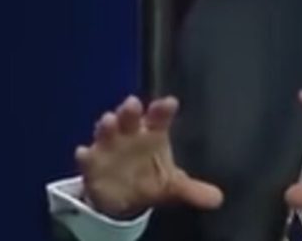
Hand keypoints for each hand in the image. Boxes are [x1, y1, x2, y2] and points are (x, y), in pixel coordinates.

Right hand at [75, 96, 222, 218]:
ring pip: (107, 131)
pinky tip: (84, 152)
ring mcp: (109, 146)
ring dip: (107, 126)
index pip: (160, 118)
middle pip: (130, 118)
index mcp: (153, 133)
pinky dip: (85, 154)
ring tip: (108, 120)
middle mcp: (130, 134)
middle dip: (130, 111)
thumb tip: (217, 199)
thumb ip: (193, 190)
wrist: (123, 196)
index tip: (169, 103)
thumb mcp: (173, 186)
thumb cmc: (150, 178)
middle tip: (132, 103)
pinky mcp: (92, 162)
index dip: (163, 110)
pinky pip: (86, 156)